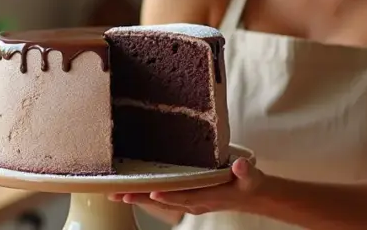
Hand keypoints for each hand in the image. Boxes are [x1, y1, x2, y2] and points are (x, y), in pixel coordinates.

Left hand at [108, 157, 264, 215]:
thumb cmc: (249, 184)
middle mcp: (194, 202)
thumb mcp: (251, 177)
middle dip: (140, 198)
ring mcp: (189, 201)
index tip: (152, 193)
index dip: (169, 196)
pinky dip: (146, 195)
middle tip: (117, 195)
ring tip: (115, 195)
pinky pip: (163, 198)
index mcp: (209, 196)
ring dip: (137, 198)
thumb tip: (240, 166)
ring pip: (159, 201)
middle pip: (164, 201)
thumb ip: (245, 171)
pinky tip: (131, 191)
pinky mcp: (186, 198)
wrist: (252, 197)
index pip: (185, 196)